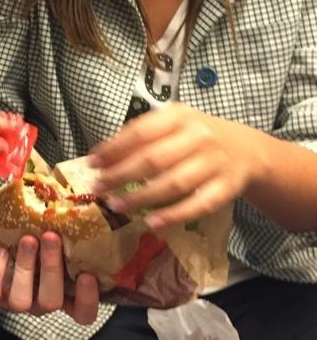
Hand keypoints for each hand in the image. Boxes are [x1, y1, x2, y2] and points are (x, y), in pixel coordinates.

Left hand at [0, 234, 99, 323]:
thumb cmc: (34, 239)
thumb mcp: (54, 238)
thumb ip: (69, 235)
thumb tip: (91, 204)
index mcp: (64, 293)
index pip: (83, 312)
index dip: (88, 299)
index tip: (88, 275)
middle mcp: (42, 301)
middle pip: (51, 302)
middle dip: (52, 268)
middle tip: (51, 237)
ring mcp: (16, 301)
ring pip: (21, 300)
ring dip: (25, 268)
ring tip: (28, 239)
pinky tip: (2, 249)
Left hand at [89, 103, 265, 229]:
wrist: (246, 149)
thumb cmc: (196, 136)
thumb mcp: (172, 124)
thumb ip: (142, 136)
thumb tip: (102, 156)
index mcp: (180, 116)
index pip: (141, 132)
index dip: (114, 149)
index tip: (91, 163)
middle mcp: (199, 137)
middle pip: (154, 159)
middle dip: (121, 175)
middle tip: (98, 188)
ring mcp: (214, 163)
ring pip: (173, 183)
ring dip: (141, 197)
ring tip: (117, 205)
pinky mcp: (226, 188)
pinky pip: (197, 205)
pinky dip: (173, 216)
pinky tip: (151, 223)